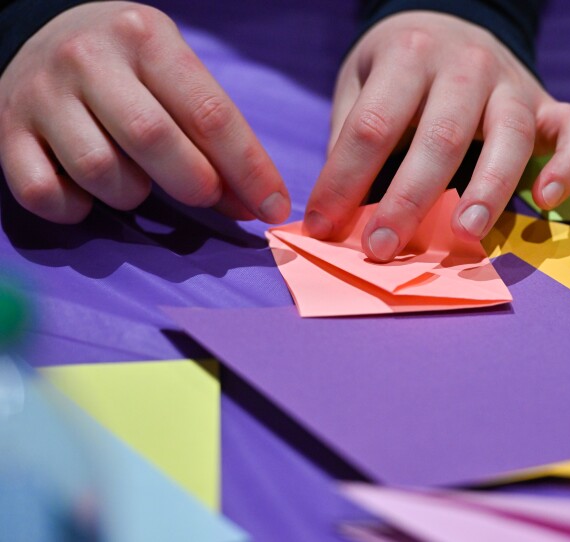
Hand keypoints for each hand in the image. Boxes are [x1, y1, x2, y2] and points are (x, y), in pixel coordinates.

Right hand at [0, 2, 289, 223]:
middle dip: (195, 184)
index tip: (272, 208)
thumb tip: (256, 205)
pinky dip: (75, 208)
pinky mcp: (6, 131)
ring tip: (136, 178)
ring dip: (132, 194)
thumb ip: (216, 135)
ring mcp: (42, 95)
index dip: (249, 171)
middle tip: (206, 195)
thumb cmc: (131, 69)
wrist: (43, 38)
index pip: (210, 114)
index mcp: (146, 39)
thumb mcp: (178, 77)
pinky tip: (88, 193)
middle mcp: (89, 59)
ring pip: (100, 171)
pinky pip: (43, 193)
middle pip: (154, 140)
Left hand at [305, 11, 569, 260]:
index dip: (344, 181)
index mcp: (409, 55)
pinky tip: (546, 202)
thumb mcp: (360, 84)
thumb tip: (334, 215)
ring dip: (488, 190)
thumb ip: (352, 139)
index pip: (372, 125)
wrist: (452, 24)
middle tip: (382, 248)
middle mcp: (467, 65)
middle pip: (440, 137)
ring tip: (464, 235)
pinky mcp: (548, 105)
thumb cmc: (398, 71)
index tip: (324, 228)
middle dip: (408, 199)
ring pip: (509, 137)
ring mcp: (513, 84)